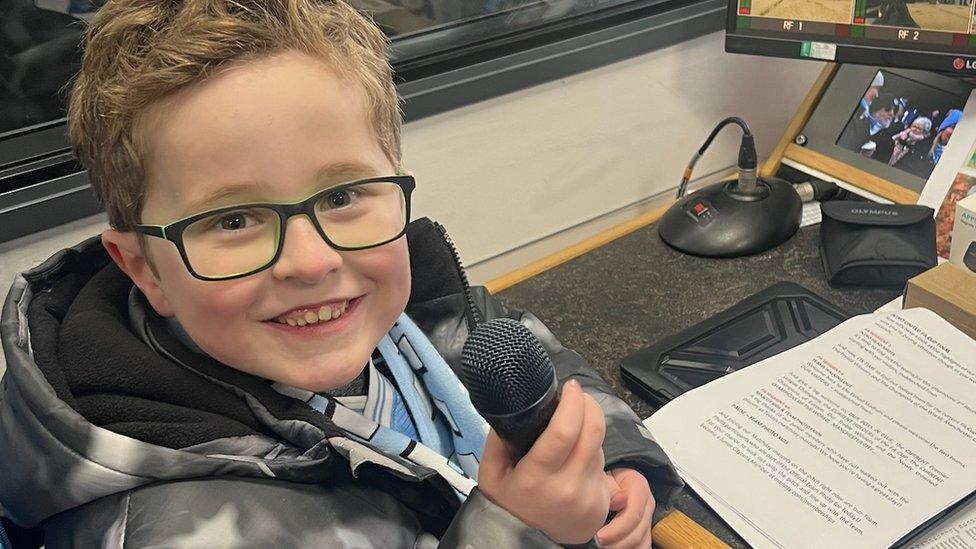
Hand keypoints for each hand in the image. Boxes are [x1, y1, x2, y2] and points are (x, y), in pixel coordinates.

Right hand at [478, 379, 610, 543]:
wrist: (527, 545)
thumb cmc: (509, 506)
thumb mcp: (490, 474)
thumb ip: (499, 439)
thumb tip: (516, 409)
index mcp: (536, 477)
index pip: (564, 430)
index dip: (572, 402)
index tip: (568, 387)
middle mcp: (567, 486)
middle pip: (593, 430)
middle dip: (588, 404)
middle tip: (576, 396)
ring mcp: (588, 495)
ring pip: (599, 445)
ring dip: (589, 429)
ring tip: (569, 434)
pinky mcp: (601, 501)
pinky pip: (603, 465)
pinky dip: (592, 453)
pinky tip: (576, 459)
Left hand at [596, 468, 653, 548]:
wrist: (615, 479)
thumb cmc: (608, 478)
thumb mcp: (606, 477)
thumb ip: (610, 489)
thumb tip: (616, 502)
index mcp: (640, 488)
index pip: (633, 514)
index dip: (616, 530)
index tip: (599, 536)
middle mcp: (647, 505)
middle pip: (637, 533)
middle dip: (617, 543)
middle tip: (598, 544)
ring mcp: (648, 518)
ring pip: (642, 543)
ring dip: (622, 548)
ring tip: (605, 547)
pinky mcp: (645, 530)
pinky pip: (642, 546)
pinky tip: (614, 547)